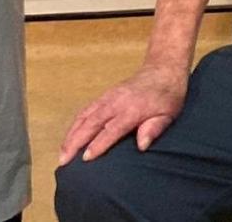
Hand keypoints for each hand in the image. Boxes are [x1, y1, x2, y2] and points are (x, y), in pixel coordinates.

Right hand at [58, 64, 187, 165]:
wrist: (162, 70)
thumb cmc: (168, 95)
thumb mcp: (169, 113)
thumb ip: (155, 128)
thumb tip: (142, 145)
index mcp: (132, 109)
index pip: (112, 129)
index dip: (98, 144)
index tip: (86, 158)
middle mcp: (116, 102)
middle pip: (91, 122)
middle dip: (75, 142)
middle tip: (63, 161)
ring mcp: (108, 97)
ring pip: (84, 116)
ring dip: (71, 134)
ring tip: (62, 153)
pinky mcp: (104, 96)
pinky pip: (85, 110)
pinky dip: (75, 124)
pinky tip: (69, 137)